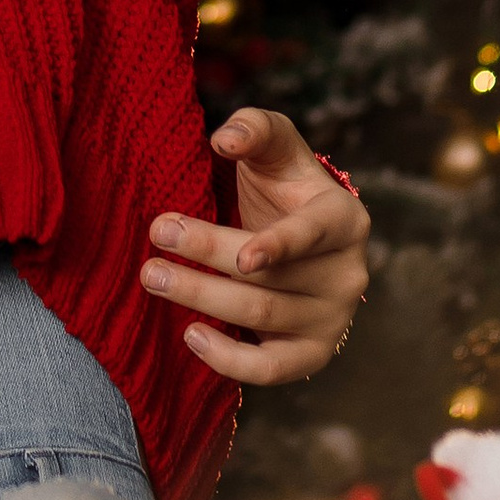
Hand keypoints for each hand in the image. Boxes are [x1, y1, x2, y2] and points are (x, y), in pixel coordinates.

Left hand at [141, 106, 369, 386]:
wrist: (298, 237)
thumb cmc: (284, 186)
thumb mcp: (274, 147)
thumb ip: (254, 129)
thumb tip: (225, 138)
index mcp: (344, 220)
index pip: (312, 234)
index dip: (278, 246)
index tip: (241, 256)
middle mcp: (347, 274)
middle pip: (270, 276)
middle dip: (208, 255)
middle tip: (155, 232)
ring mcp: (332, 318)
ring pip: (262, 314)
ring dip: (202, 297)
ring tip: (152, 275)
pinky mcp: (311, 353)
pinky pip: (273, 369)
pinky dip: (230, 360)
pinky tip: (191, 335)